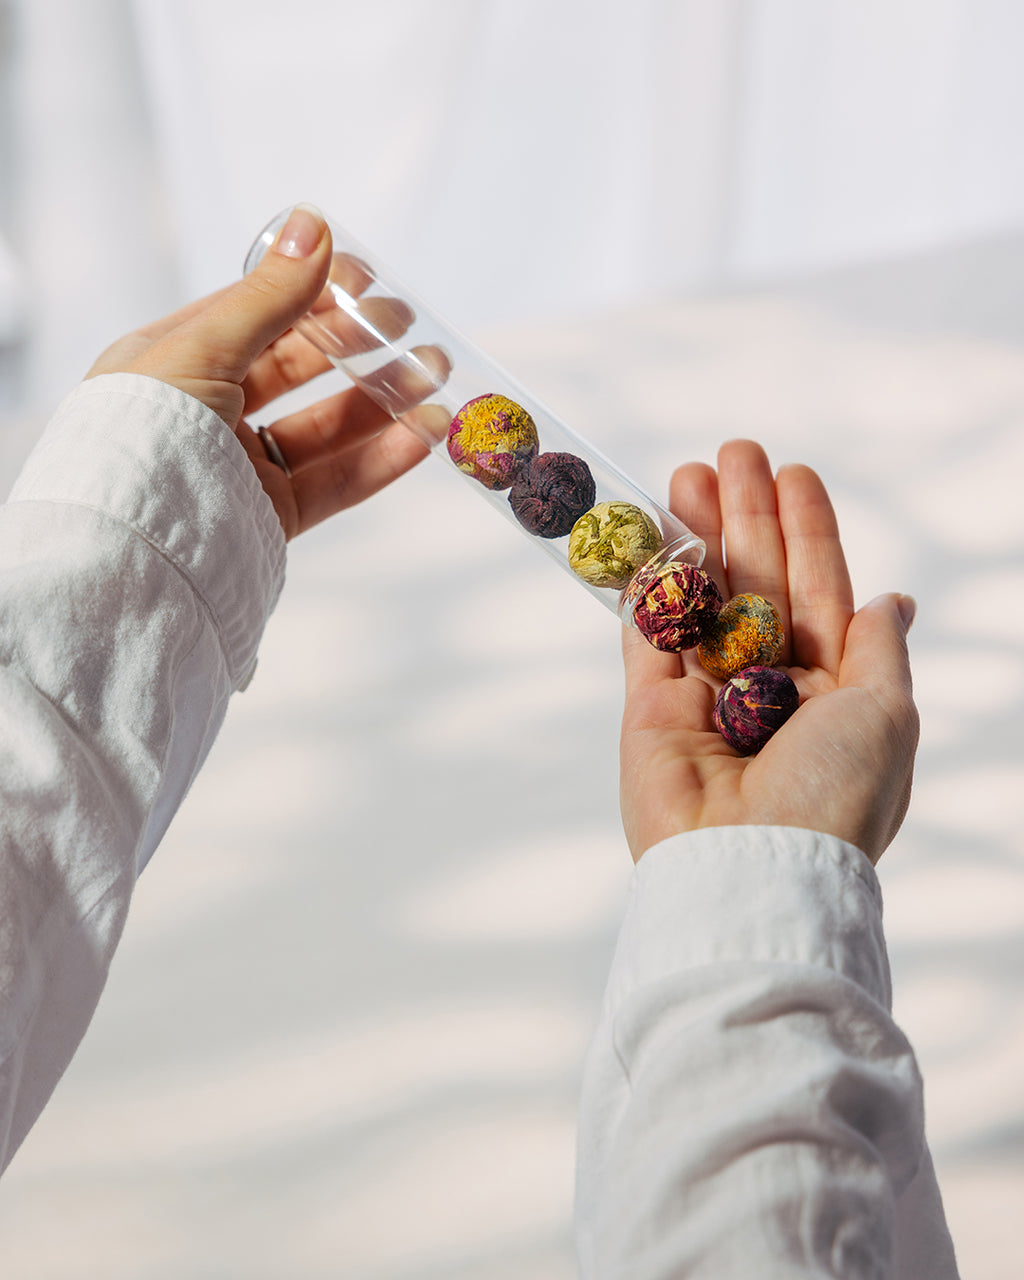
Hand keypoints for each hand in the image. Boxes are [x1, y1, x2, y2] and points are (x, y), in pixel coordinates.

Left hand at [87, 204, 437, 539]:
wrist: (132, 549)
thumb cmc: (145, 435)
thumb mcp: (203, 349)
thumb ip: (268, 298)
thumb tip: (314, 225)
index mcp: (172, 361)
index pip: (254, 315)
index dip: (312, 294)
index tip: (368, 281)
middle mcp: (204, 412)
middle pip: (296, 370)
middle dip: (357, 349)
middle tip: (412, 331)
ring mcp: (239, 466)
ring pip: (323, 427)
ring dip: (382, 403)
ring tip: (434, 381)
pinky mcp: (269, 517)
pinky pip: (334, 482)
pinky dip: (382, 459)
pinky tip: (423, 435)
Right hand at [620, 440, 918, 864]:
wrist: (751, 867)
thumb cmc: (834, 793)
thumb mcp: (887, 713)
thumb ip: (879, 651)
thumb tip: (893, 602)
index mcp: (835, 691)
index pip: (821, 591)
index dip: (807, 531)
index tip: (791, 473)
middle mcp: (770, 689)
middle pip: (756, 584)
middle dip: (745, 518)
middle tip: (730, 453)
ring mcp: (706, 699)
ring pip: (700, 601)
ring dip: (694, 538)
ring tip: (684, 476)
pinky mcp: (649, 713)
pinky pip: (646, 637)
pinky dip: (646, 589)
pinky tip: (649, 538)